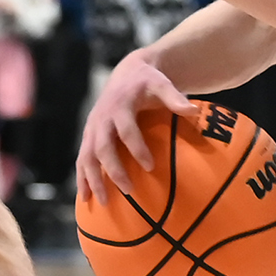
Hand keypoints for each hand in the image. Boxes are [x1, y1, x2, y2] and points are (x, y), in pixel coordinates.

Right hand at [74, 53, 194, 206]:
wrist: (127, 73)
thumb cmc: (148, 82)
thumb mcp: (162, 84)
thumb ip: (175, 98)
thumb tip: (194, 111)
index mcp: (119, 105)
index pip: (127, 130)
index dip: (137, 149)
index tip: (150, 167)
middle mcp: (101, 118)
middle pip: (102, 147)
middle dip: (113, 170)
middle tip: (128, 190)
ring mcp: (92, 127)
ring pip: (87, 156)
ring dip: (92, 179)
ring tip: (103, 202)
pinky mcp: (87, 135)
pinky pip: (81, 158)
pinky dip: (82, 178)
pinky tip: (85, 197)